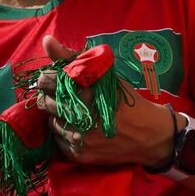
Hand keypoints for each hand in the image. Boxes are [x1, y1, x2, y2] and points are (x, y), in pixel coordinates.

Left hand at [36, 35, 178, 167]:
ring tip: (75, 112)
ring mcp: (79, 138)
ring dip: (57, 116)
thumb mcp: (103, 73)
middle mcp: (81, 115)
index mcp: (86, 90)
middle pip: (44, 102)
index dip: (48, 78)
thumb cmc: (123, 99)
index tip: (56, 79)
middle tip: (66, 97)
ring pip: (50, 122)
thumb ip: (71, 57)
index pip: (47, 80)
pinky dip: (64, 133)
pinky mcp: (80, 155)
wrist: (150, 135)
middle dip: (51, 96)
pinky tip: (79, 128)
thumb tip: (46, 40)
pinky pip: (58, 141)